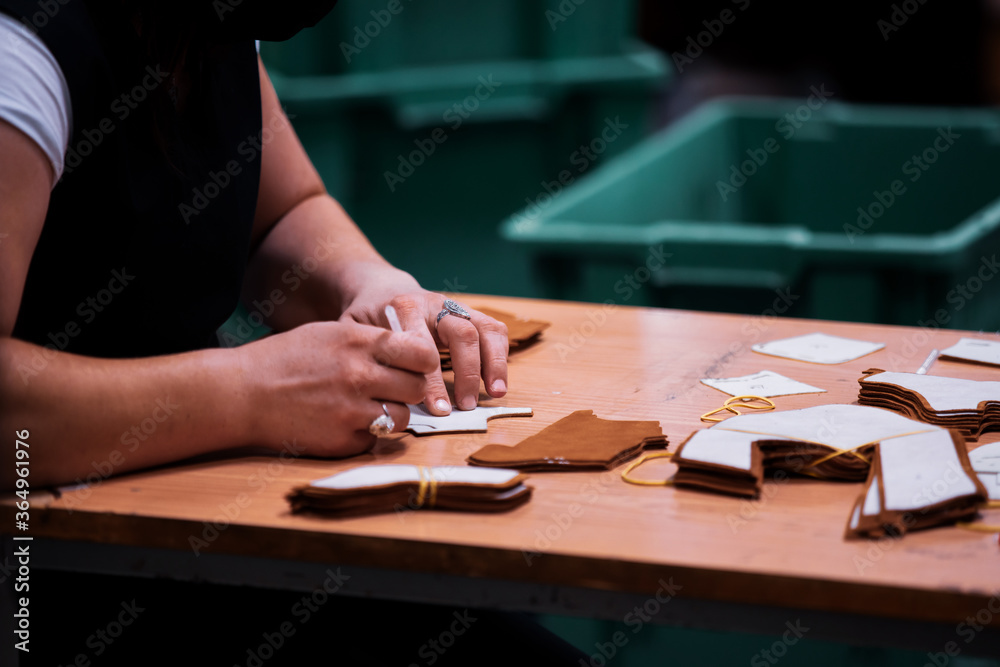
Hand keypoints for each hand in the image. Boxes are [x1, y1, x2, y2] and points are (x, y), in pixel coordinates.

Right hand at [237, 320, 438, 456]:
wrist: (243, 394)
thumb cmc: (286, 360)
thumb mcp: (329, 333)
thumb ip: (370, 341)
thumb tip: (410, 348)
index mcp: (358, 342)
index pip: (420, 353)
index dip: (423, 361)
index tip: (417, 365)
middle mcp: (360, 375)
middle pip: (417, 387)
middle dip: (410, 389)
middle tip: (395, 389)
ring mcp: (352, 411)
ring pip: (402, 417)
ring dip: (392, 414)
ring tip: (369, 406)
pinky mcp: (343, 440)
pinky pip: (375, 439)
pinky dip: (366, 434)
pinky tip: (345, 422)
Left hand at [338, 267, 508, 413]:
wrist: (383, 290)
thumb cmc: (368, 319)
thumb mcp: (353, 332)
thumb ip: (365, 357)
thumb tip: (381, 399)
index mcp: (403, 308)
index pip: (424, 346)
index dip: (433, 380)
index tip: (438, 409)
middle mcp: (434, 304)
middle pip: (462, 333)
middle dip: (468, 372)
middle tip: (467, 406)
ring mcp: (455, 307)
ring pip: (485, 329)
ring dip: (494, 363)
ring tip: (496, 393)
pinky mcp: (470, 313)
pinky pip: (494, 329)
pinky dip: (501, 355)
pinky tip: (498, 382)